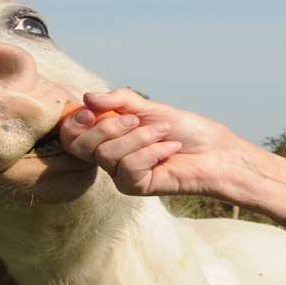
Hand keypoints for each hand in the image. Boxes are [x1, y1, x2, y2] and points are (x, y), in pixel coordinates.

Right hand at [59, 89, 248, 198]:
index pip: (71, 134)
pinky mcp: (135, 186)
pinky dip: (152, 152)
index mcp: (108, 135)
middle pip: (80, 146)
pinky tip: (170, 150)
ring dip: (140, 138)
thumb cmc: (184, 129)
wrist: (213, 151)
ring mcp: (120, 173)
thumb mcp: (149, 107)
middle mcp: (109, 156)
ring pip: (107, 155)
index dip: (74, 123)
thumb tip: (87, 98)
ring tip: (164, 134)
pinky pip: (129, 167)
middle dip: (108, 127)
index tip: (91, 111)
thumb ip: (118, 101)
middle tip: (138, 120)